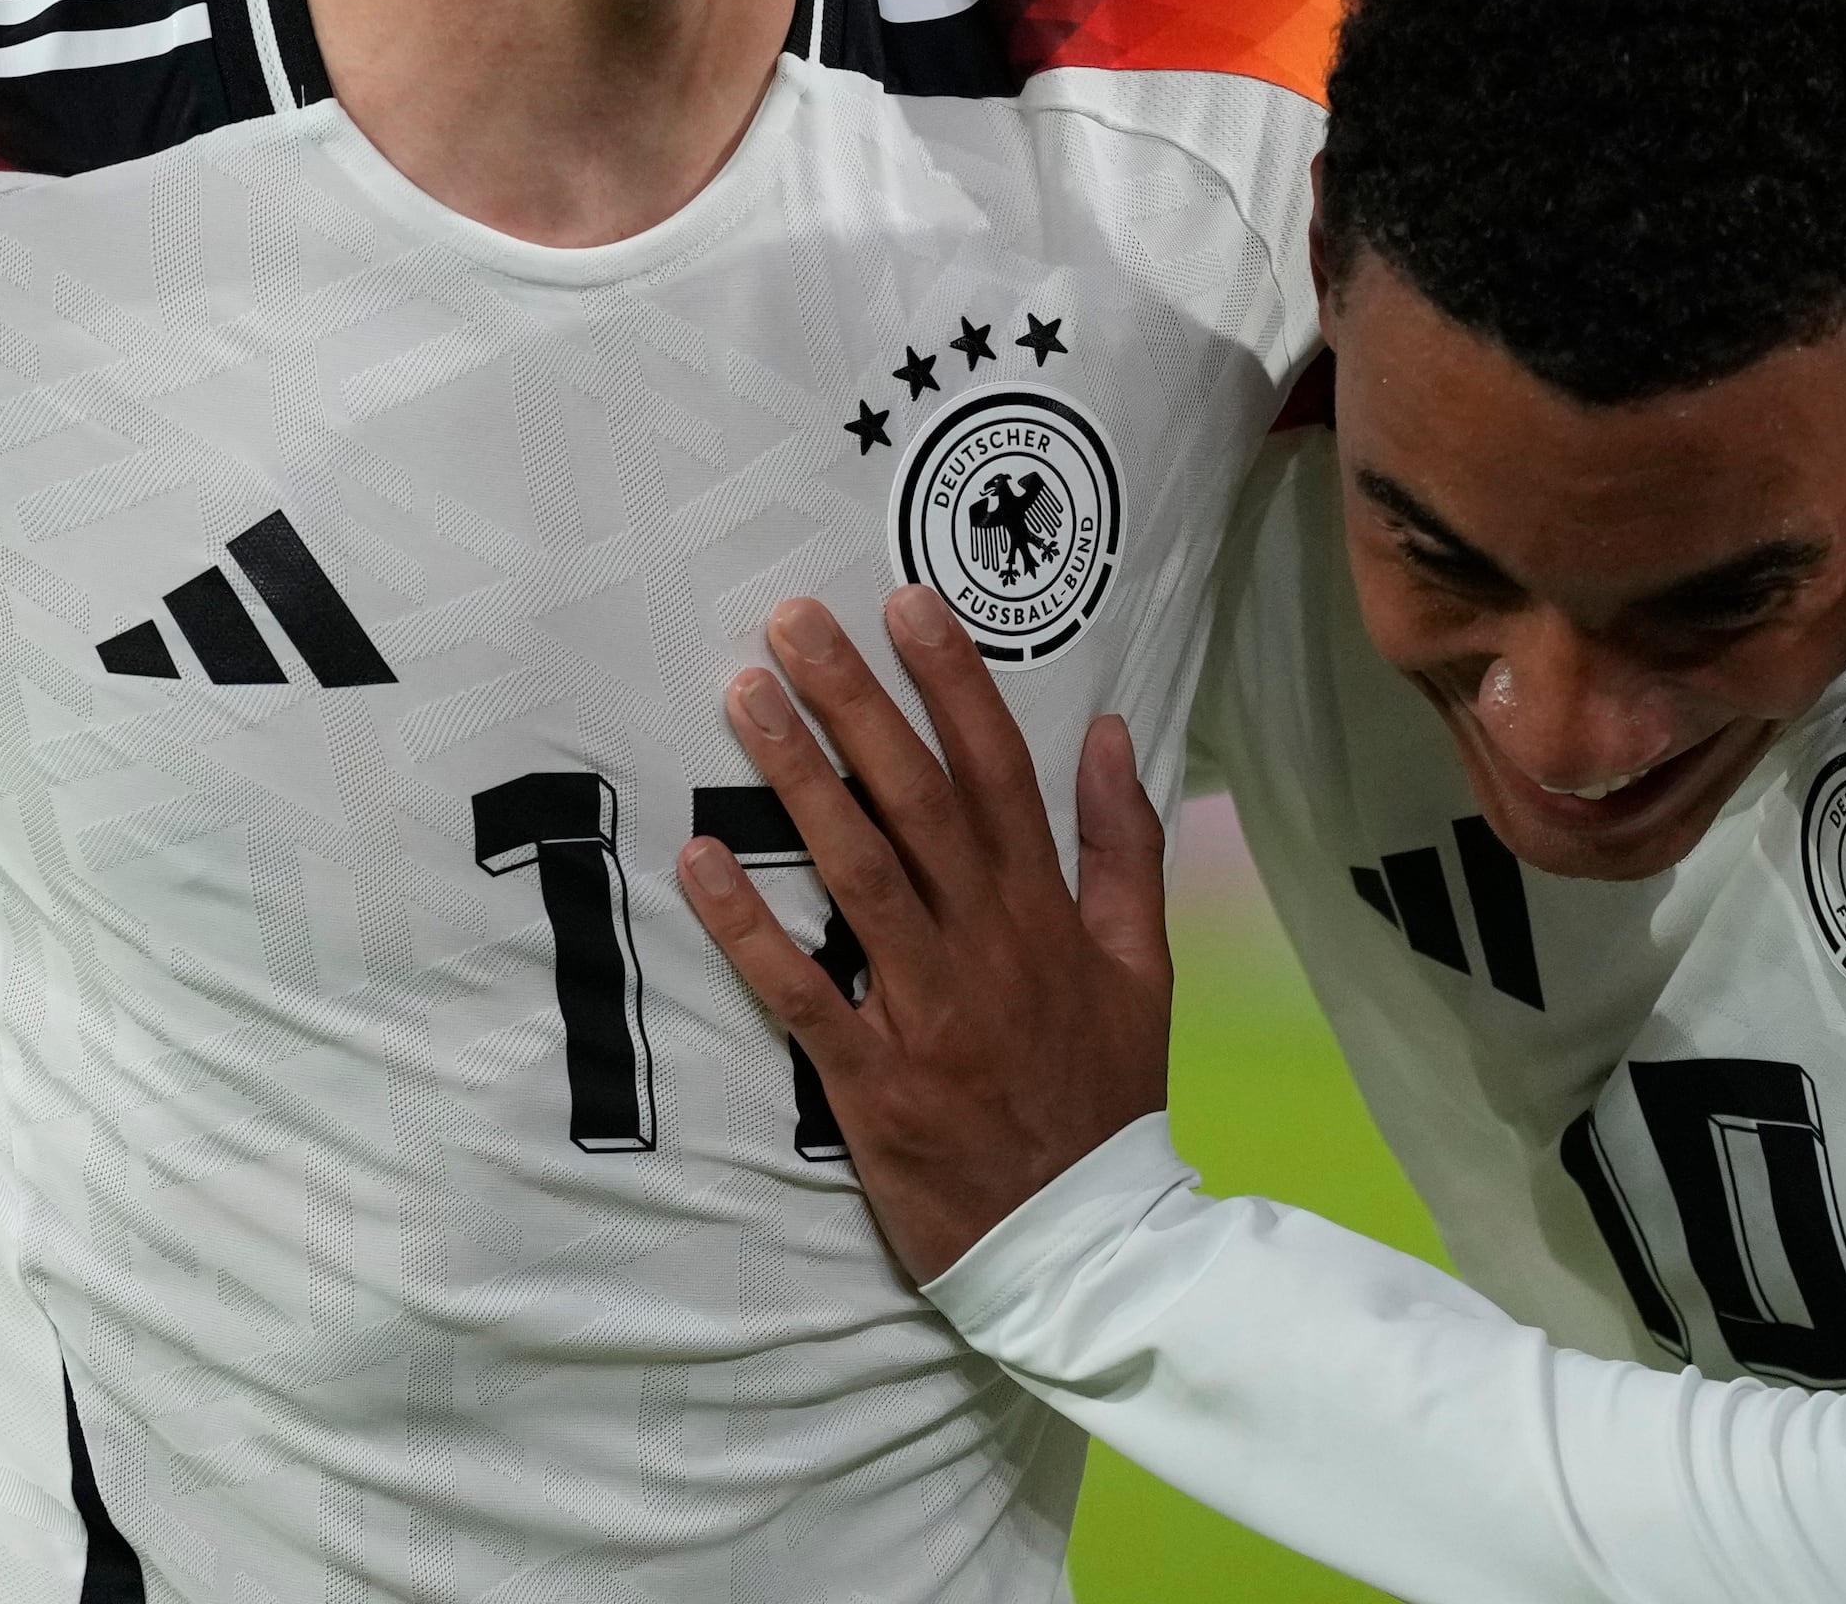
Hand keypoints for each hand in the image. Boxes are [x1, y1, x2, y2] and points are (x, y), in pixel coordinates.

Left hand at [678, 589, 1172, 1282]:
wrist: (1086, 1244)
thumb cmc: (1103, 1097)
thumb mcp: (1145, 968)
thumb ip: (1127, 848)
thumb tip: (1112, 732)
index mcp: (1046, 913)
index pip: (998, 773)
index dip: (953, 683)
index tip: (906, 602)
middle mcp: (987, 945)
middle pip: (916, 801)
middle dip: (855, 703)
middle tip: (792, 621)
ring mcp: (928, 1012)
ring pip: (857, 874)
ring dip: (797, 782)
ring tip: (745, 700)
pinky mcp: (873, 1082)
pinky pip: (802, 993)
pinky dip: (751, 928)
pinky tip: (700, 862)